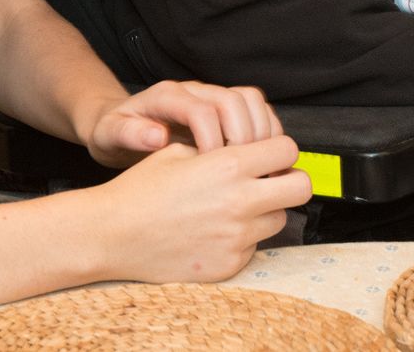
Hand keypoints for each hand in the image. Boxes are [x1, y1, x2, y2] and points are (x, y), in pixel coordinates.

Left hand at [82, 80, 281, 166]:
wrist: (117, 122)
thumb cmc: (113, 132)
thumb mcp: (109, 135)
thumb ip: (130, 134)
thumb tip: (157, 136)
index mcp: (166, 96)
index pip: (201, 110)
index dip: (212, 139)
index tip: (211, 168)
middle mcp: (193, 90)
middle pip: (234, 99)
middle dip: (244, 136)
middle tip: (241, 170)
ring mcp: (212, 95)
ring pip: (251, 100)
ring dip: (261, 132)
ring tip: (257, 166)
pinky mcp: (224, 107)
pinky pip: (256, 110)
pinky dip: (265, 133)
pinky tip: (260, 161)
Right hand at [92, 136, 311, 282]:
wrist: (112, 234)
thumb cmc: (142, 190)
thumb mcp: (181, 152)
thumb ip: (223, 150)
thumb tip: (251, 148)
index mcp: (228, 165)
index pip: (288, 149)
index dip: (280, 149)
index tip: (269, 154)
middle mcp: (240, 201)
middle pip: (301, 187)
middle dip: (289, 180)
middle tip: (271, 180)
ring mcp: (237, 237)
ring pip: (280, 218)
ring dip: (265, 211)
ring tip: (234, 208)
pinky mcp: (229, 264)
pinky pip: (254, 247)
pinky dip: (242, 238)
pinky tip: (214, 232)